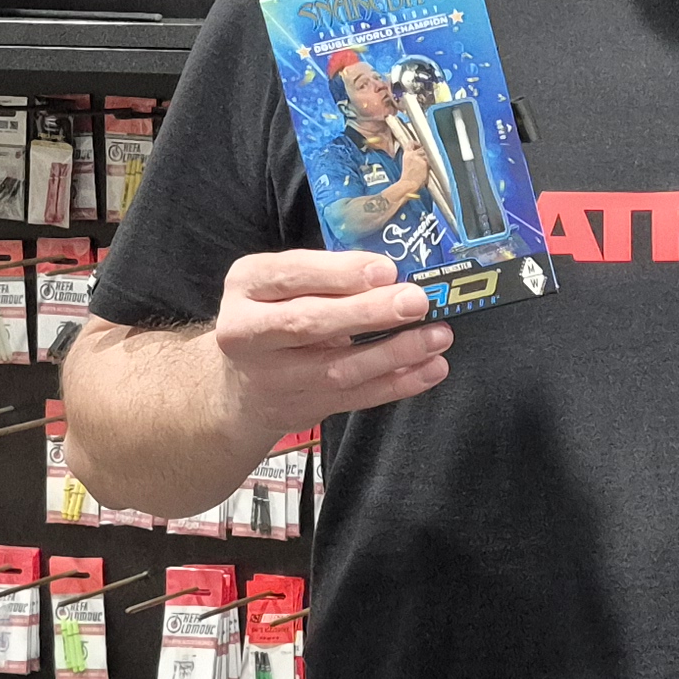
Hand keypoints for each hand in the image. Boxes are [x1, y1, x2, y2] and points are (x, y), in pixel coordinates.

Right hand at [210, 249, 450, 436]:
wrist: (241, 384)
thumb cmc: (274, 316)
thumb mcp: (283, 283)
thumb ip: (327, 276)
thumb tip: (393, 274)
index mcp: (246, 285)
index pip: (290, 275)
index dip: (339, 274)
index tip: (386, 270)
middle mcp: (248, 332)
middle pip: (311, 323)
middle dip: (370, 312)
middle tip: (417, 302)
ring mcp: (273, 377)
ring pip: (337, 367)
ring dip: (394, 353)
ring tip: (437, 337)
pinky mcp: (301, 408)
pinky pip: (356, 397)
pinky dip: (398, 384)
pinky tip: (430, 369)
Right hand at [389, 127, 437, 204]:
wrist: (408, 184)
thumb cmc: (407, 178)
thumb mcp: (407, 165)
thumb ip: (413, 159)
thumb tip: (419, 158)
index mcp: (407, 155)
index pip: (411, 143)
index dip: (416, 143)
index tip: (418, 145)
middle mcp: (413, 154)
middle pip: (422, 147)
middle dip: (425, 151)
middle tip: (427, 156)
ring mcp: (420, 158)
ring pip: (428, 153)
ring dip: (429, 157)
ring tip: (428, 163)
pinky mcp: (426, 163)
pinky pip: (432, 160)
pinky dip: (432, 163)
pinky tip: (430, 167)